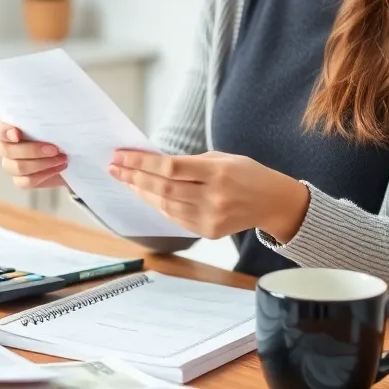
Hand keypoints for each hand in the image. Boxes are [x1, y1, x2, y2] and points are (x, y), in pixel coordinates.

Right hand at [0, 115, 67, 189]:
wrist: (70, 148)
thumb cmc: (59, 127)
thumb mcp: (53, 116)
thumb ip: (45, 112)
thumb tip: (48, 106)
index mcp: (7, 125)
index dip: (2, 132)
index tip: (18, 134)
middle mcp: (5, 145)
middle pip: (6, 150)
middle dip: (32, 150)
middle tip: (54, 148)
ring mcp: (11, 163)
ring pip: (16, 167)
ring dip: (42, 164)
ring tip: (61, 158)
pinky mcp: (21, 179)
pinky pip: (25, 182)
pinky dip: (44, 175)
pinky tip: (58, 167)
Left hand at [109, 150, 309, 240]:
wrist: (273, 202)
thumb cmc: (247, 173)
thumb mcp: (222, 157)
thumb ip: (189, 162)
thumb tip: (152, 163)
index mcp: (217, 172)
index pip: (169, 167)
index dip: (141, 162)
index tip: (120, 156)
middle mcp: (213, 196)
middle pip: (162, 188)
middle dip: (134, 177)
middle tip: (114, 167)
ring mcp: (211, 217)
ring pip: (165, 205)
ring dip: (142, 192)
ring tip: (126, 180)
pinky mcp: (209, 232)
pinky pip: (175, 218)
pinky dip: (158, 206)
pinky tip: (146, 195)